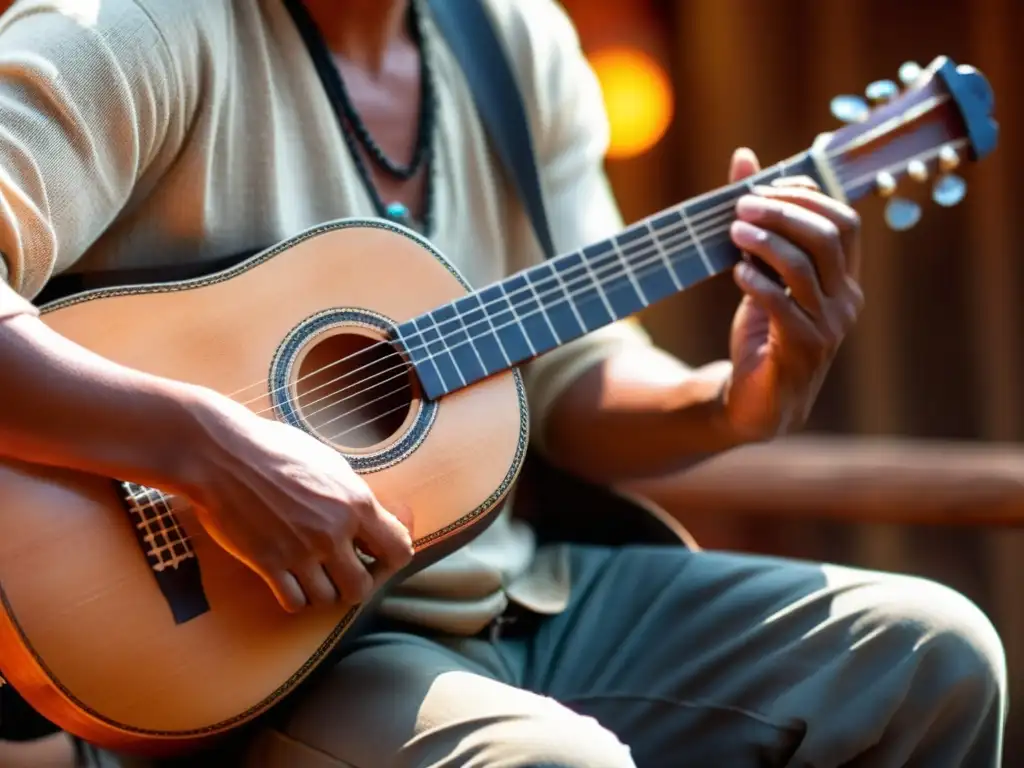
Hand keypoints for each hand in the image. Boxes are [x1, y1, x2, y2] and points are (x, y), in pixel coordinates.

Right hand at [173, 391, 413, 612]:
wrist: (221, 453)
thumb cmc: (276, 449)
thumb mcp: (330, 464)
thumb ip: (354, 497)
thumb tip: (374, 521)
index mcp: (356, 503)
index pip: (399, 551)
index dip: (390, 560)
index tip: (374, 556)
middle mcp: (333, 532)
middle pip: (362, 588)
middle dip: (355, 583)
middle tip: (342, 571)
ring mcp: (300, 551)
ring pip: (328, 600)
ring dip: (323, 591)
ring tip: (313, 574)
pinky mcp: (268, 563)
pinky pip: (294, 603)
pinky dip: (294, 597)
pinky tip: (289, 580)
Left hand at [723, 147, 863, 440]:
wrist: (757, 400)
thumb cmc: (764, 330)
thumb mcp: (760, 270)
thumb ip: (757, 220)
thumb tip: (743, 156)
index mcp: (845, 278)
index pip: (844, 221)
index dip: (806, 197)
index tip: (764, 187)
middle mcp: (846, 300)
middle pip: (827, 236)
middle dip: (783, 213)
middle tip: (742, 206)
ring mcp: (828, 327)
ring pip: (804, 267)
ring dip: (765, 242)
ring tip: (734, 231)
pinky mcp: (801, 351)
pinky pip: (782, 305)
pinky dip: (757, 282)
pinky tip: (736, 271)